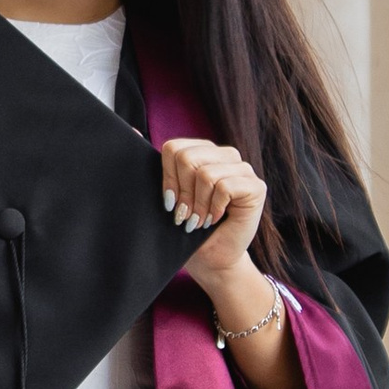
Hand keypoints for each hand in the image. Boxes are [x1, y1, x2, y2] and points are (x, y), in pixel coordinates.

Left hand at [159, 136, 267, 294]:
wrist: (213, 259)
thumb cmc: (188, 228)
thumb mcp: (167, 195)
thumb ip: (156, 164)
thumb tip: (132, 129)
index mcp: (203, 151)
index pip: (174, 148)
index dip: (167, 178)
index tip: (170, 203)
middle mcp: (225, 154)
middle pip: (187, 158)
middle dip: (182, 193)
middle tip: (185, 215)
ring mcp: (243, 168)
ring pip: (206, 174)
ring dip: (199, 205)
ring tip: (200, 220)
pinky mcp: (256, 186)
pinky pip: (224, 186)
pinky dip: (214, 208)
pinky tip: (216, 219)